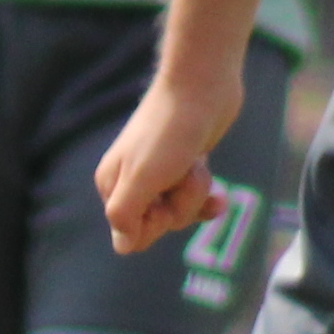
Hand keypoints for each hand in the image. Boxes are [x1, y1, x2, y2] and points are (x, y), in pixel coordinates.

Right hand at [94, 59, 243, 252]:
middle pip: (159, 225)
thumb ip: (125, 214)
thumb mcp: (143, 177)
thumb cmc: (170, 131)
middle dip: (180, 204)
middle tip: (182, 172)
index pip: (130, 235)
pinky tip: (221, 196)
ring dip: (196, 191)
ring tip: (197, 163)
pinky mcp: (184, 167)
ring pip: (181, 211)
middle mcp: (131, 181)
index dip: (153, 225)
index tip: (162, 200)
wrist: (202, 85)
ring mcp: (160, 174)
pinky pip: (195, 199)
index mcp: (112, 185)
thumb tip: (122, 248)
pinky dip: (208, 197)